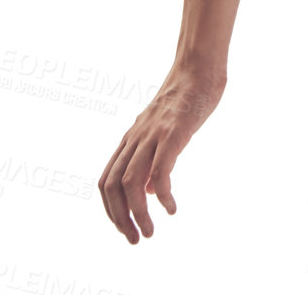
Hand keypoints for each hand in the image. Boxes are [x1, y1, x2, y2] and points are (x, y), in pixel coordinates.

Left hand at [98, 63, 225, 242]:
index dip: (111, 209)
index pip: (107, 180)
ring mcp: (153, 134)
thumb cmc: (187, 98)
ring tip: (151, 232)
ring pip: (131, 183)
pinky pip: (160, 171)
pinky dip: (162, 196)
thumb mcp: (162, 129)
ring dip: (137, 215)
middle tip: (136, 240)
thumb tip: (145, 191)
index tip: (126, 228)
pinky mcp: (173, 132)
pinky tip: (172, 208)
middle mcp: (136, 137)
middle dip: (120, 219)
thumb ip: (150, 157)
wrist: (199, 66)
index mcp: (132, 137)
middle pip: (113, 185)